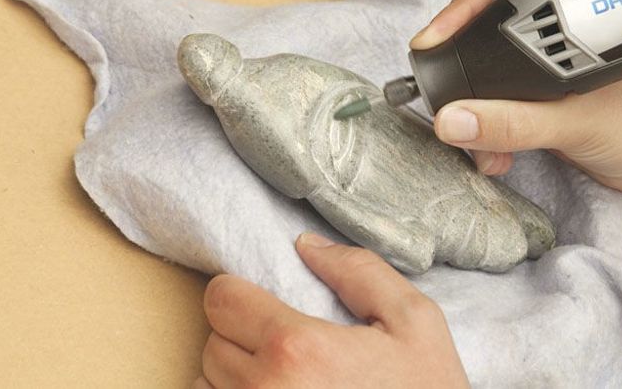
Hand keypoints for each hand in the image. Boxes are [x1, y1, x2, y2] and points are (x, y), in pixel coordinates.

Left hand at [195, 233, 468, 387]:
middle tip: (290, 349)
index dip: (242, 294)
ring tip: (285, 381)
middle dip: (244, 336)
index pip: (220, 299)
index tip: (263, 304)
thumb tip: (307, 245)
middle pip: (212, 341)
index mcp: (298, 348)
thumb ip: (360, 272)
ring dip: (235, 378)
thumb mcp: (415, 322)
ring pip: (206, 384)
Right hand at [411, 0, 621, 200]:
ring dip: (475, 110)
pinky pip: (504, 107)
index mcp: (575, 10)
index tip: (431, 42)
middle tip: (439, 95)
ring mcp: (555, 69)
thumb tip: (455, 119)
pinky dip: (491, 130)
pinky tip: (494, 155)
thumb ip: (514, 122)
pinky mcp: (552, 102)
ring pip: (492, 74)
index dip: (460, 8)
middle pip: (487, 30)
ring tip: (476, 145)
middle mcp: (562, 33)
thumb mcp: (577, 123)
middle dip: (461, 68)